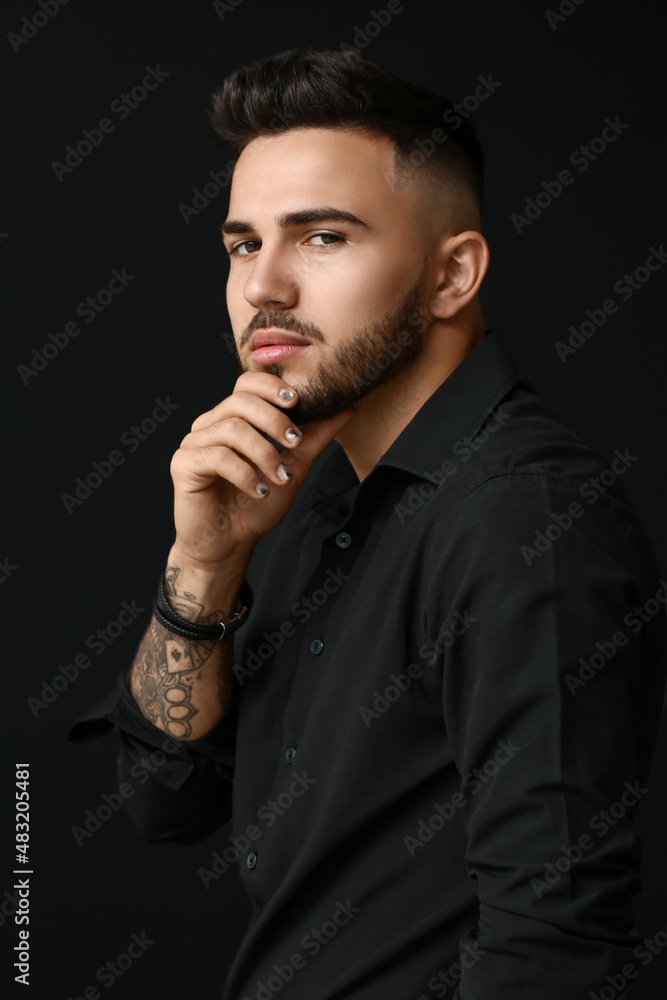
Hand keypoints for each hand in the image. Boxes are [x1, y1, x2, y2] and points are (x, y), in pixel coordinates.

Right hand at [169, 371, 353, 567]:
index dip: (271, 386)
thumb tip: (344, 409)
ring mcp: (194, 442)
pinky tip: (259, 491)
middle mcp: (210, 425)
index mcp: (232, 419)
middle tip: (295, 443)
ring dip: (264, 454)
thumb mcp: (294, 468)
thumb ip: (314, 439)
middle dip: (274, 421)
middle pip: (240, 401)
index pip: (247, 383)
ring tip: (279, 478)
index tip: (298, 403)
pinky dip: (245, 473)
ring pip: (232, 428)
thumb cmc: (255, 506)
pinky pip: (217, 456)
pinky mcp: (183, 464)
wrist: (229, 544)